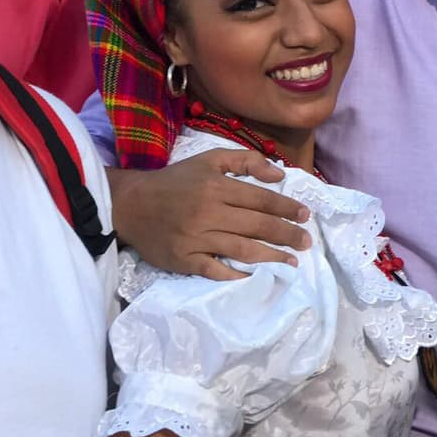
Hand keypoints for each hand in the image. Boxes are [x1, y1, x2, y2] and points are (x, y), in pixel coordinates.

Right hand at [108, 150, 308, 279]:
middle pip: (257, 225)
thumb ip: (246, 161)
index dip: (286, 208)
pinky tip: (255, 277)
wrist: (129, 205)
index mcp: (217, 186)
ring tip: (292, 261)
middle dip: (287, 234)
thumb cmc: (176, 181)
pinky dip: (236, 275)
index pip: (261, 199)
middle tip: (307, 242)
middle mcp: (209, 212)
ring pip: (242, 249)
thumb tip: (279, 175)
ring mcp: (195, 238)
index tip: (305, 215)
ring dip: (271, 256)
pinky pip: (214, 270)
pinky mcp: (183, 259)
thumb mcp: (210, 160)